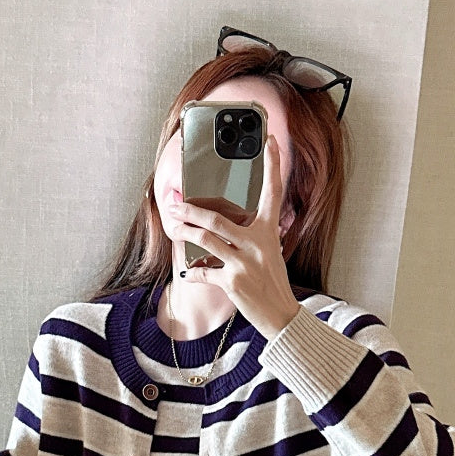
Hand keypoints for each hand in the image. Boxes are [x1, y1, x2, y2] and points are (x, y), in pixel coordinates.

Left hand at [173, 134, 301, 338]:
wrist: (280, 314)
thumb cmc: (273, 282)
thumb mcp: (272, 252)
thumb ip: (257, 235)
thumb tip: (234, 225)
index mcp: (269, 232)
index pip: (273, 192)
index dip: (272, 164)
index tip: (269, 141)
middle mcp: (257, 244)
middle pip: (217, 219)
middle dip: (191, 210)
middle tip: (175, 203)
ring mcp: (243, 263)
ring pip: (205, 240)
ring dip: (184, 232)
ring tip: (174, 226)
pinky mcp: (232, 283)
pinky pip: (204, 273)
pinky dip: (193, 273)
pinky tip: (189, 271)